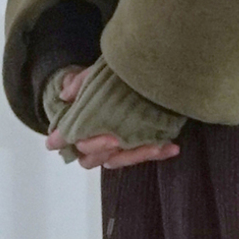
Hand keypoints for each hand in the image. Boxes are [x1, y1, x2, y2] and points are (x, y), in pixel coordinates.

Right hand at [45, 67, 180, 169]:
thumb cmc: (95, 84)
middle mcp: (92, 145)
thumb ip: (76, 83)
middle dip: (105, 149)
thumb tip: (66, 95)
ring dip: (137, 155)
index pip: (72, 142)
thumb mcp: (85, 77)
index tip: (102, 136)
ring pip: (119, 160)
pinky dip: (158, 153)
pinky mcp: (132, 148)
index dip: (83, 143)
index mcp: (75, 130)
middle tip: (118, 139)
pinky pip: (143, 155)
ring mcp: (112, 149)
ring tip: (157, 146)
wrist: (113, 82)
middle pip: (92, 158)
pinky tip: (173, 148)